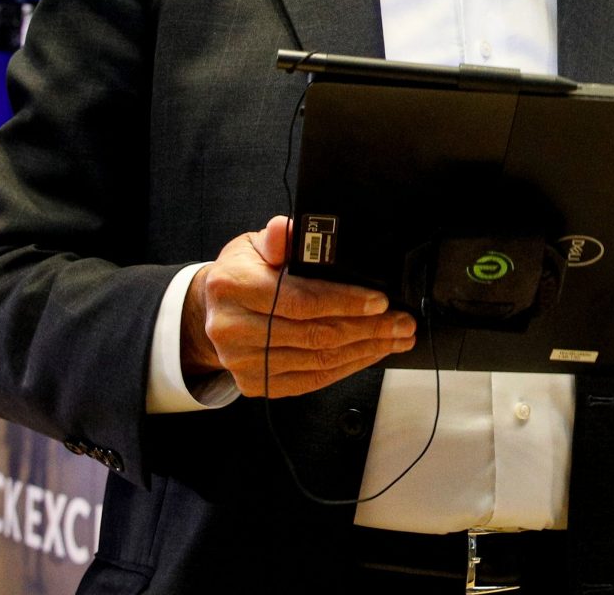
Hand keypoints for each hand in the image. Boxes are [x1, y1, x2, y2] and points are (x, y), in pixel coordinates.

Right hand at [180, 216, 415, 397]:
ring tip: (396, 338)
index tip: (381, 302)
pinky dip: (345, 368)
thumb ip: (276, 239)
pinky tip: (369, 355)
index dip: (344, 302)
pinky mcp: (255, 384)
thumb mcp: (252, 246)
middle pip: (314, 334)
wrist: (211, 313)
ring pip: (317, 361)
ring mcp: (242, 361)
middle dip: (367, 329)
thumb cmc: (242, 275)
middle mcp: (233, 328)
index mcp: (232, 286)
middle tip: (402, 323)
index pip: (299, 300)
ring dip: (364, 350)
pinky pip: (310, 380)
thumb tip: (288, 228)